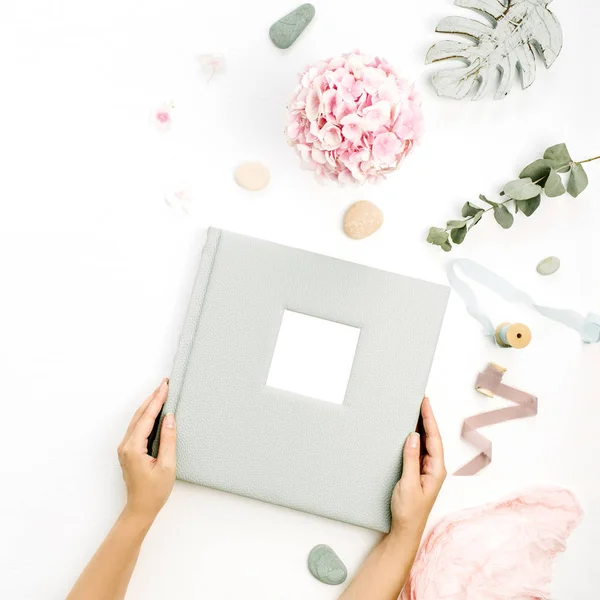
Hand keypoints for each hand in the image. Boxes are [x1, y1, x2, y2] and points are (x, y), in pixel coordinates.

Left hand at [117, 379, 175, 524]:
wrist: (139, 509)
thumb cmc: (155, 491)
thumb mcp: (167, 466)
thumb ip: (168, 440)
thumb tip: (169, 417)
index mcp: (133, 448)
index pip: (147, 417)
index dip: (157, 400)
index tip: (166, 386)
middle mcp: (126, 445)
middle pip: (139, 415)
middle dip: (152, 398)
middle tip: (165, 384)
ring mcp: (125, 447)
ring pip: (137, 420)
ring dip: (149, 405)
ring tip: (161, 392)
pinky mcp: (128, 450)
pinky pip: (137, 427)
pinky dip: (146, 415)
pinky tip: (154, 410)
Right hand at [390, 397, 445, 539]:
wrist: (405, 530)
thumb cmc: (408, 511)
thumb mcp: (408, 483)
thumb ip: (411, 459)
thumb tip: (413, 436)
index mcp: (436, 469)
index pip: (434, 438)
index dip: (429, 418)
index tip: (424, 402)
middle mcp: (434, 467)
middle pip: (432, 437)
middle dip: (427, 418)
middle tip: (420, 399)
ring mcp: (426, 469)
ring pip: (425, 442)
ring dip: (421, 426)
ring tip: (414, 409)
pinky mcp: (418, 472)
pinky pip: (418, 450)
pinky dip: (414, 437)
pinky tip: (409, 430)